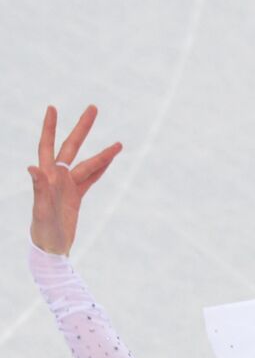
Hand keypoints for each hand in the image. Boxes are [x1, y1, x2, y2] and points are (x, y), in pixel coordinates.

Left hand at [27, 105, 122, 255]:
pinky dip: (101, 169)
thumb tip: (32, 167)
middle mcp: (57, 177)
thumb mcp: (41, 211)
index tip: (53, 108)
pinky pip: (90, 179)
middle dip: (82, 128)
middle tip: (93, 108)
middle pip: (71, 148)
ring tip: (120, 144)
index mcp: (48, 177)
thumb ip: (39, 188)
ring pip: (87, 164)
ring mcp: (67, 186)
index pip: (48, 146)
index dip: (50, 128)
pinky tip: (110, 160)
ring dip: (102, 154)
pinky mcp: (75, 197)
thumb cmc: (43, 232)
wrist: (50, 250)